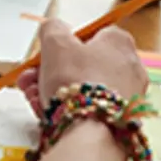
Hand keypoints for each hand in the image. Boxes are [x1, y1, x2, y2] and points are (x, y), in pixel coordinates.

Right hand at [17, 20, 147, 117]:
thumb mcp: (56, 42)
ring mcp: (127, 96)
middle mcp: (130, 68)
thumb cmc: (77, 82)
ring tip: (32, 98)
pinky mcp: (120, 120)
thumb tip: (52, 27)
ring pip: (83, 90)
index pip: (90, 35)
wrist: (91, 132)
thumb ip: (52, 28)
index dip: (62, 46)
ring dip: (53, 92)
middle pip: (82, 65)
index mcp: (119, 42)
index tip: (43, 56)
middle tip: (30, 80)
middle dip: (50, 72)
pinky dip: (68, 110)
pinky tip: (46, 114)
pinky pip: (89, 110)